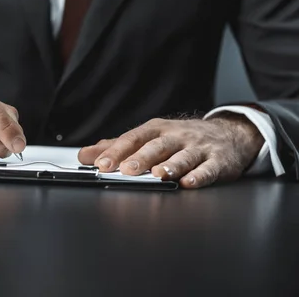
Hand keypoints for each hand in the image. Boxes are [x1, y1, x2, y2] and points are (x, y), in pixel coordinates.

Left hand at [78, 114, 264, 187]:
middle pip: (155, 147)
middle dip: (140, 158)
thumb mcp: (149, 137)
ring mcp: (198, 148)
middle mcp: (176, 136)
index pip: (132, 139)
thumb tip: (85, 155)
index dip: (116, 152)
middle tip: (125, 170)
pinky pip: (208, 169)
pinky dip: (199, 176)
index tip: (100, 164)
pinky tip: (189, 183)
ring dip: (170, 166)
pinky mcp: (218, 161)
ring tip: (157, 175)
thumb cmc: (181, 138)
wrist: (229, 134)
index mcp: (155, 130)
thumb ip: (117, 147)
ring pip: (182, 156)